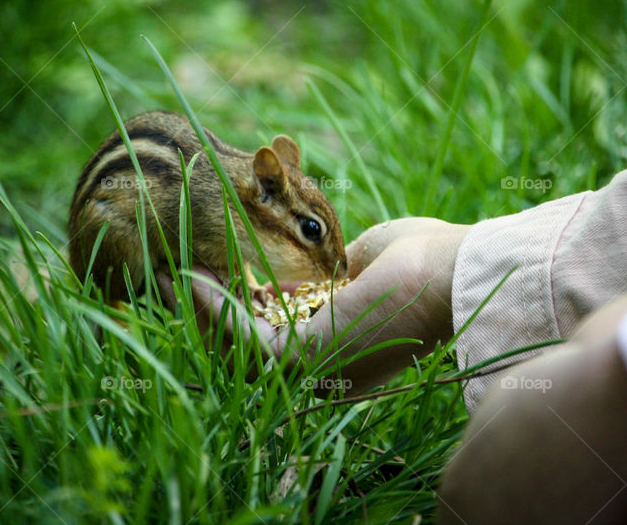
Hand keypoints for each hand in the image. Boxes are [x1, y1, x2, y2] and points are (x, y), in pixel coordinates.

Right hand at [161, 217, 470, 392]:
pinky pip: (240, 340)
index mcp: (338, 345)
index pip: (272, 335)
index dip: (235, 308)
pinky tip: (192, 277)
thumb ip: (339, 266)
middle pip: (243, 351)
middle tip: (170, 277)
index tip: (208, 275)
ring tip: (169, 274)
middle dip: (204, 314)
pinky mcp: (303, 360)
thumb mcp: (369, 257)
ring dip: (198, 311)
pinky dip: (212, 309)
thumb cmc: (427, 258)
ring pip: (233, 350)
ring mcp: (312, 369)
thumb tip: (320, 262)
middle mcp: (321, 368)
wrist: (457, 273)